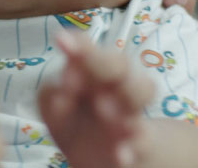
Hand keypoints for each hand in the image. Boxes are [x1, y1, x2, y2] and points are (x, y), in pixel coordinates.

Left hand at [39, 31, 155, 167]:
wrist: (98, 154)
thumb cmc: (72, 117)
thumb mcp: (53, 104)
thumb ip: (53, 92)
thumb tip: (62, 86)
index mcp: (89, 69)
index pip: (88, 47)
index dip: (78, 44)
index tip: (61, 43)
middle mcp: (115, 82)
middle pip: (119, 61)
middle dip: (101, 63)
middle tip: (77, 76)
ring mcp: (130, 110)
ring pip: (142, 89)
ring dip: (126, 95)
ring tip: (103, 108)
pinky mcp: (141, 141)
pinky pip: (145, 139)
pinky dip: (134, 144)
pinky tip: (120, 154)